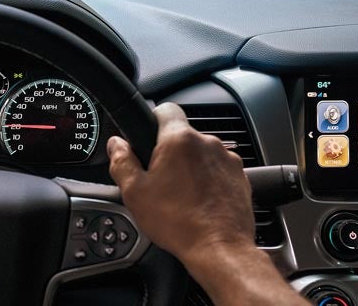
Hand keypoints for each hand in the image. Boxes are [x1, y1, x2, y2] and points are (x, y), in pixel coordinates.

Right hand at [107, 103, 252, 263]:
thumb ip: (121, 161)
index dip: (152, 119)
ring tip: (180, 195)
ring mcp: (228, 160)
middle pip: (182, 136)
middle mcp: (208, 143)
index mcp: (179, 140)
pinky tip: (198, 202)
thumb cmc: (179, 222)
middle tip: (159, 179)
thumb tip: (116, 144)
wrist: (219, 248)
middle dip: (169, 152)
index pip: (165, 109)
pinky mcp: (241, 177)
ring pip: (201, 154)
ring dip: (190, 167)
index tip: (147, 135)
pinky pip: (218, 170)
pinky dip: (208, 181)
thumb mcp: (135, 192)